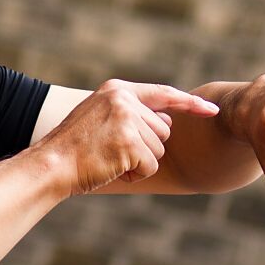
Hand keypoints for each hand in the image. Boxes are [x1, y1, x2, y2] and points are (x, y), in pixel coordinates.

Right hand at [37, 79, 219, 195]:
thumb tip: (167, 124)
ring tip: (110, 159)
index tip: (211, 109)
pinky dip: (136, 174)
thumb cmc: (75, 147)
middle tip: (113, 151)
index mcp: (117, 89)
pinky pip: (151, 166)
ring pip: (158, 150)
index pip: (163, 93)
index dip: (190, 103)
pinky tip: (113, 168)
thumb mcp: (100, 117)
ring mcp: (127, 119)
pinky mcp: (129, 142)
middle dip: (146, 148)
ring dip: (139, 162)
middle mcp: (123, 99)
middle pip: (162, 130)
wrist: (52, 163)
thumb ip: (131, 113)